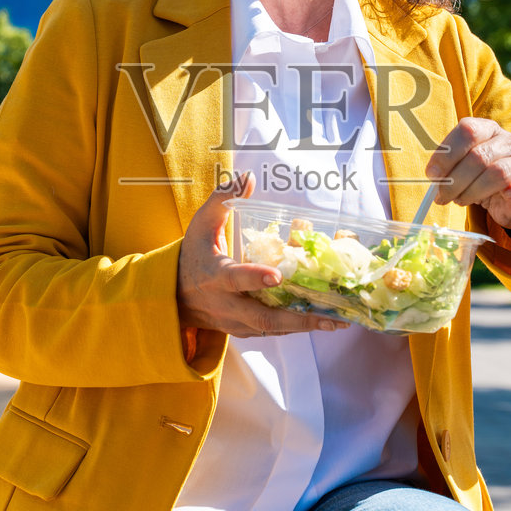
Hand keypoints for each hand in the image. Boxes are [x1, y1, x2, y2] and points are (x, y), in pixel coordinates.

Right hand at [176, 173, 349, 337]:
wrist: (173, 296)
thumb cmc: (191, 255)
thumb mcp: (201, 224)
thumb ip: (222, 199)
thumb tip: (248, 178)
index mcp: (214, 275)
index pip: (235, 278)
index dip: (255, 278)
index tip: (278, 275)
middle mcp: (225, 303)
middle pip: (262, 317)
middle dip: (298, 319)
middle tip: (331, 316)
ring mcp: (234, 321)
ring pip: (271, 329)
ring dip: (305, 326)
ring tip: (337, 321)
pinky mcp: (242, 331)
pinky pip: (271, 332)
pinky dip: (296, 328)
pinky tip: (322, 321)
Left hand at [425, 118, 510, 231]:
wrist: (507, 199)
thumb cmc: (478, 178)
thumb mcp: (459, 167)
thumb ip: (446, 167)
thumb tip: (433, 175)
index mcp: (488, 129)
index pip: (468, 130)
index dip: (447, 153)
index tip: (432, 174)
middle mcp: (508, 141)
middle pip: (479, 156)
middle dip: (455, 180)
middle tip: (442, 196)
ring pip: (498, 173)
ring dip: (473, 191)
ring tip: (460, 201)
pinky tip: (504, 197)